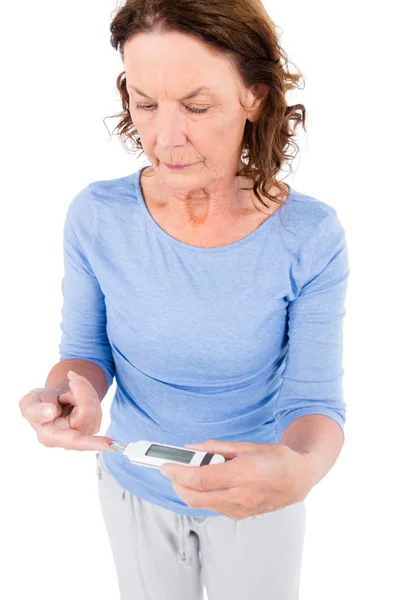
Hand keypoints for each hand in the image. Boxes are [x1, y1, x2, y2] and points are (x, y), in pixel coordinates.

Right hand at [19, 372, 115, 451]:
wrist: (49, 399)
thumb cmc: (38, 404)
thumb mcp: (28, 404)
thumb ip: (34, 411)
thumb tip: (50, 412)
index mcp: (52, 437)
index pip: (75, 442)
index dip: (92, 443)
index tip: (110, 444)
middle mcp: (71, 437)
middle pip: (86, 413)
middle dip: (81, 390)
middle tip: (72, 378)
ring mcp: (85, 430)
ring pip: (94, 406)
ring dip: (83, 388)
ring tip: (71, 384)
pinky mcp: (93, 421)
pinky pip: (97, 403)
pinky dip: (87, 389)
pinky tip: (76, 388)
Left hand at [160, 439, 315, 519]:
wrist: (299, 478)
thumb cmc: (276, 458)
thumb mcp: (246, 446)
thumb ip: (216, 448)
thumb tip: (191, 449)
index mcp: (243, 474)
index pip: (200, 478)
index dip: (178, 472)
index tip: (165, 465)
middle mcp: (241, 495)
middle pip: (195, 497)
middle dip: (178, 485)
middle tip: (173, 471)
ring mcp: (241, 509)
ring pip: (202, 505)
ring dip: (189, 491)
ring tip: (191, 473)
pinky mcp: (241, 515)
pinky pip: (214, 507)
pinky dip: (204, 496)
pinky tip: (208, 483)